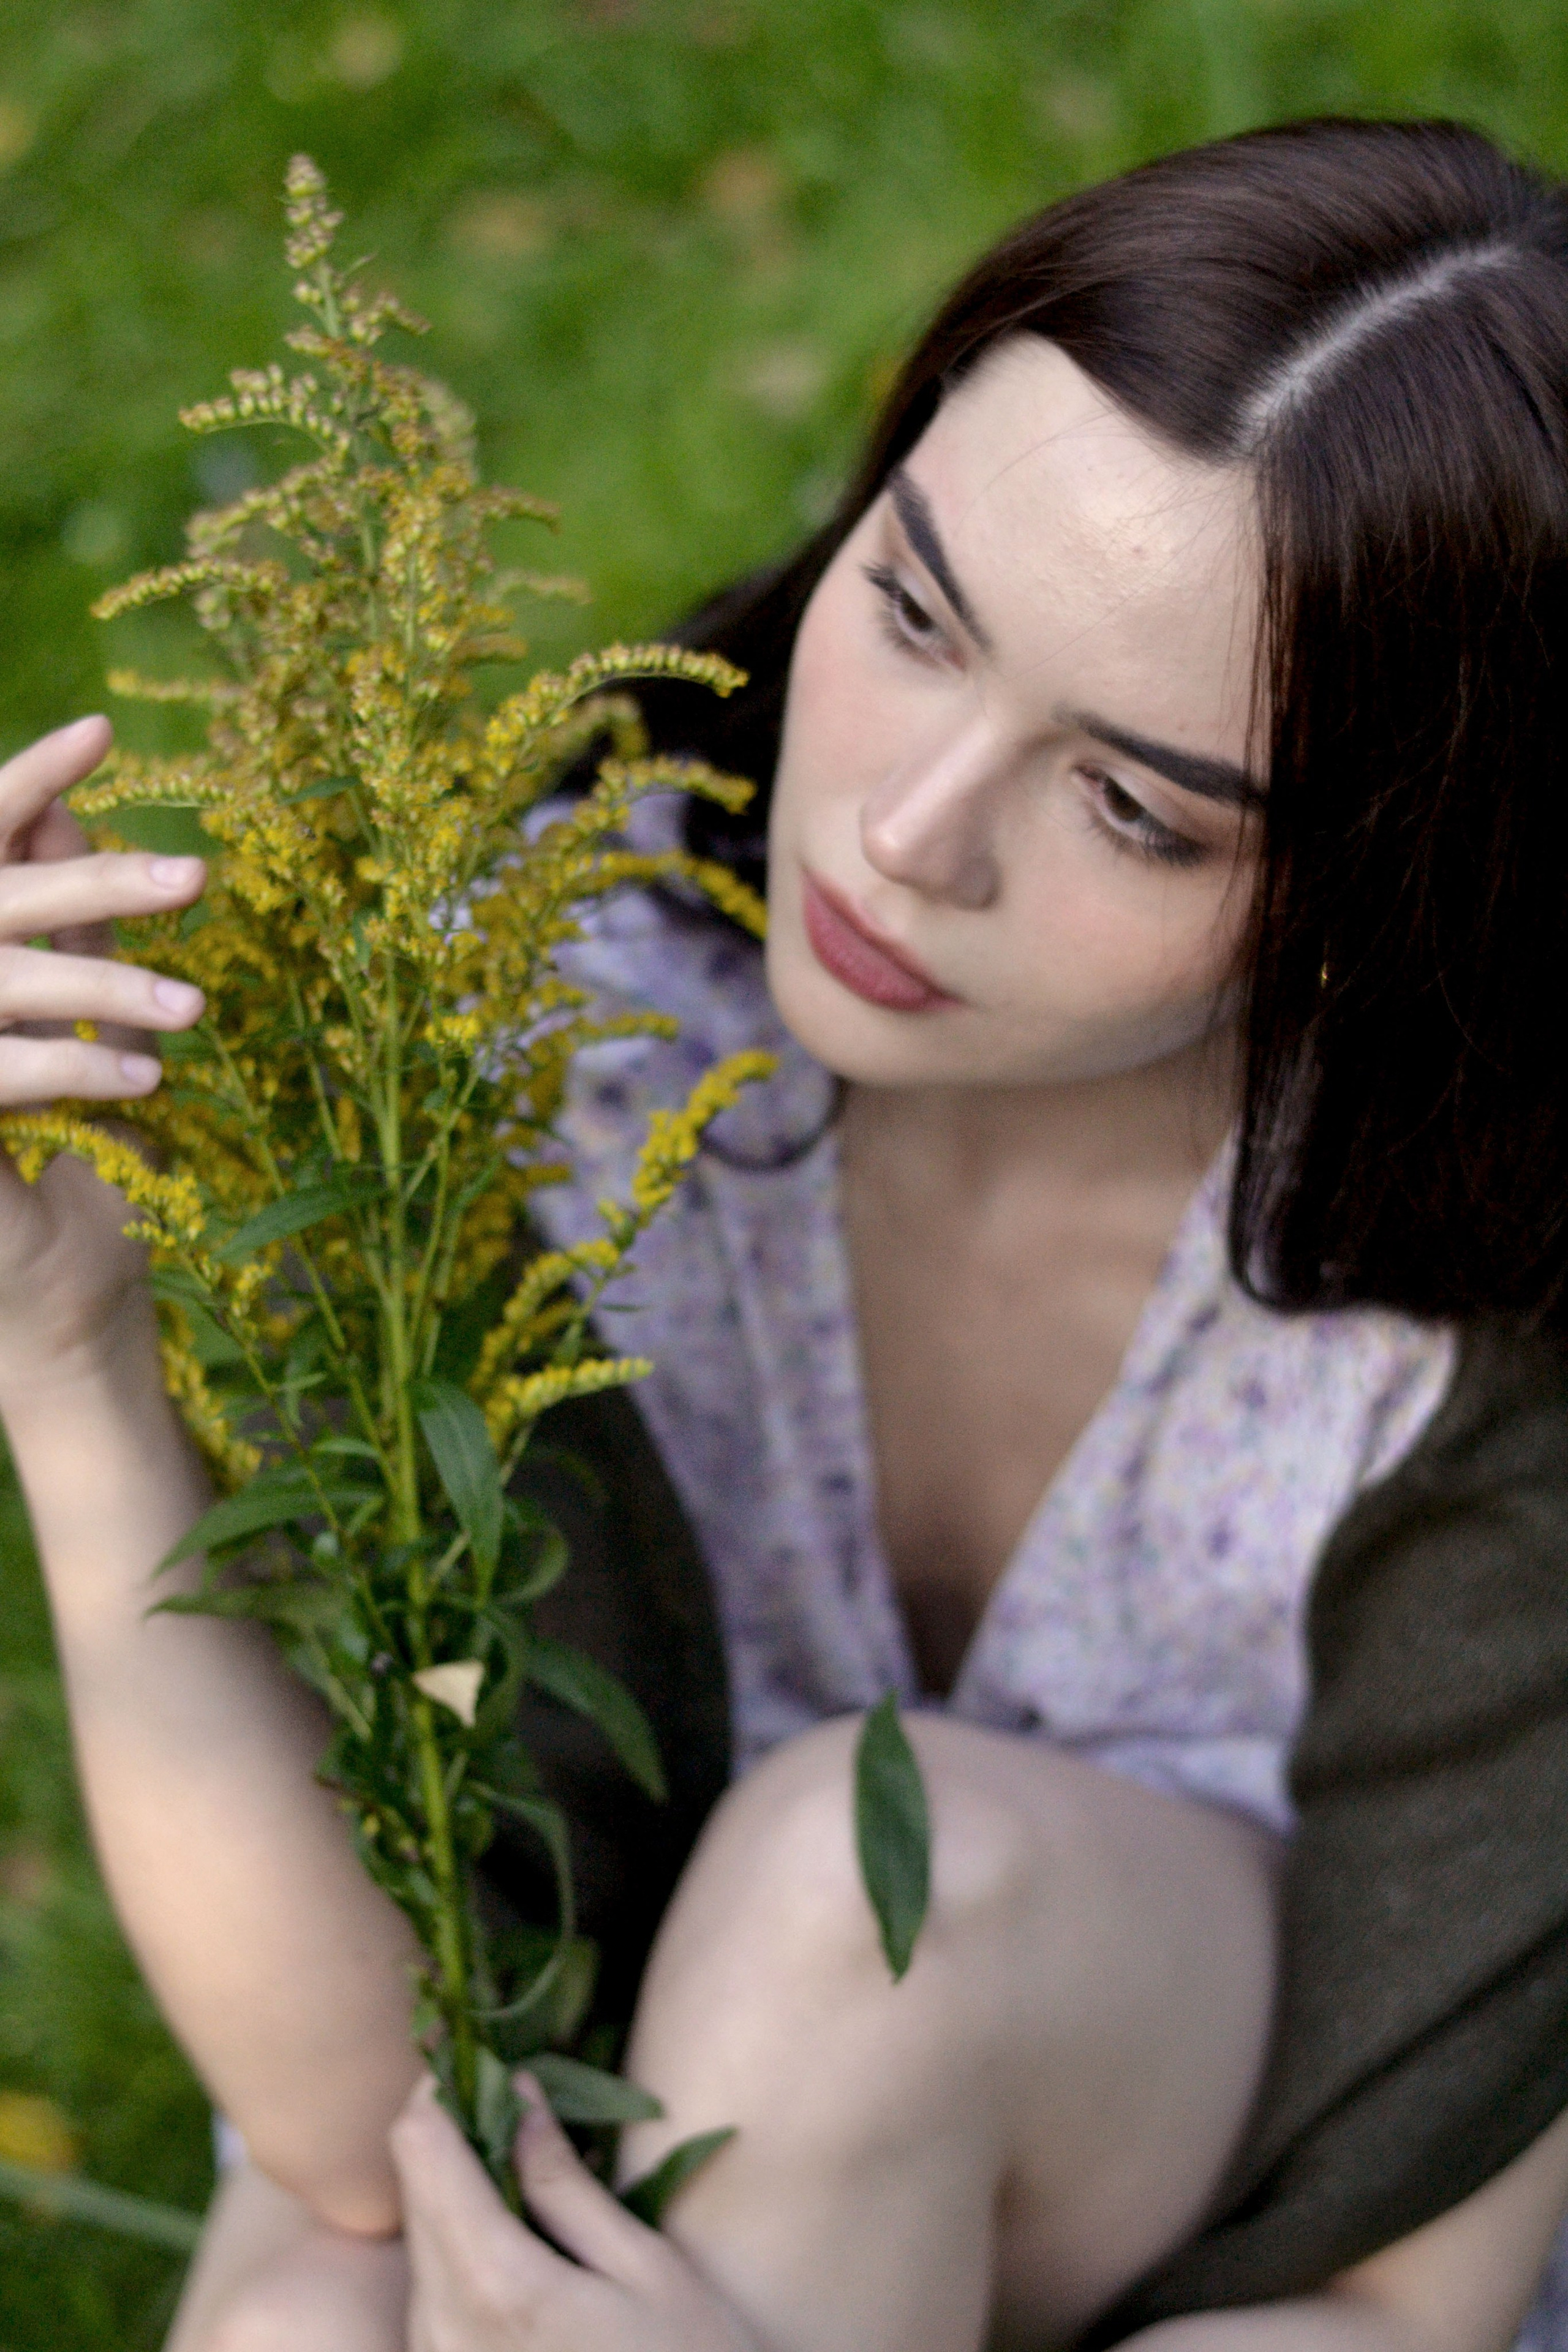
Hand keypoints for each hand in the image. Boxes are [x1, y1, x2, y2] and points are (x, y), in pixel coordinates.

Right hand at [0, 716, 206, 1391]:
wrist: (51, 1314)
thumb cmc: (68, 1171)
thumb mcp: (70, 1030)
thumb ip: (61, 927)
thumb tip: (71, 820)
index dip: (27, 786)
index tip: (99, 732)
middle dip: (96, 883)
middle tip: (197, 877)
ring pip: (3, 980)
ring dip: (105, 987)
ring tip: (196, 1009)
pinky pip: (1, 1070)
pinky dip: (73, 1067)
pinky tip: (143, 1078)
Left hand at [390, 2075, 755, 2351]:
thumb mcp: (643, 2265)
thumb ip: (566, 2182)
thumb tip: (519, 2093)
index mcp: (497, 2286)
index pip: (420, 2151)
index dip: (441, 2090)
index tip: (477, 2056)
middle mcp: (444, 2329)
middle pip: (414, 2193)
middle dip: (453, 2135)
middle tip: (509, 2095)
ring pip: (420, 2243)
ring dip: (458, 2192)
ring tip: (523, 2165)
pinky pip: (433, 2293)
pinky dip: (461, 2246)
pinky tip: (519, 2237)